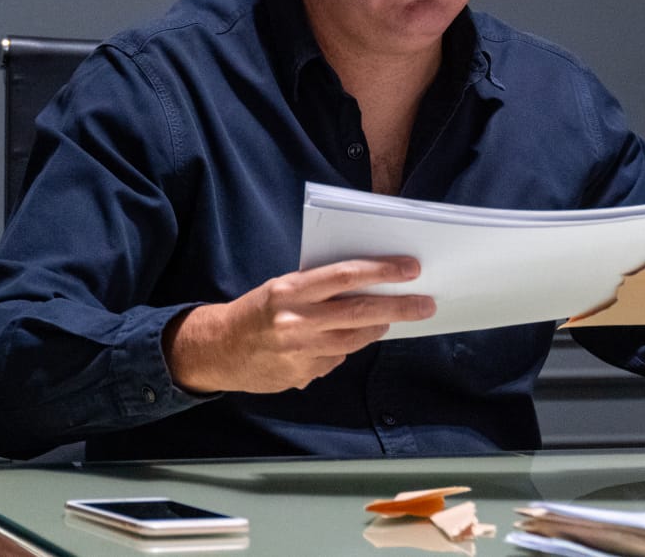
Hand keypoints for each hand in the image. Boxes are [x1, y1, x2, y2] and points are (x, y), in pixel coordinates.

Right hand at [163, 257, 434, 393]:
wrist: (218, 351)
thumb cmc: (256, 310)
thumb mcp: (282, 287)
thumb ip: (319, 287)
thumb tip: (368, 283)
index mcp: (290, 291)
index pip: (346, 276)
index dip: (382, 271)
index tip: (411, 268)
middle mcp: (296, 323)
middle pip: (360, 313)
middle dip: (399, 307)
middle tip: (426, 303)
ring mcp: (300, 354)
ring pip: (355, 340)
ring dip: (378, 327)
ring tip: (392, 318)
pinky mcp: (303, 376)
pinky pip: (338, 358)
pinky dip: (348, 346)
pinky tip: (348, 339)